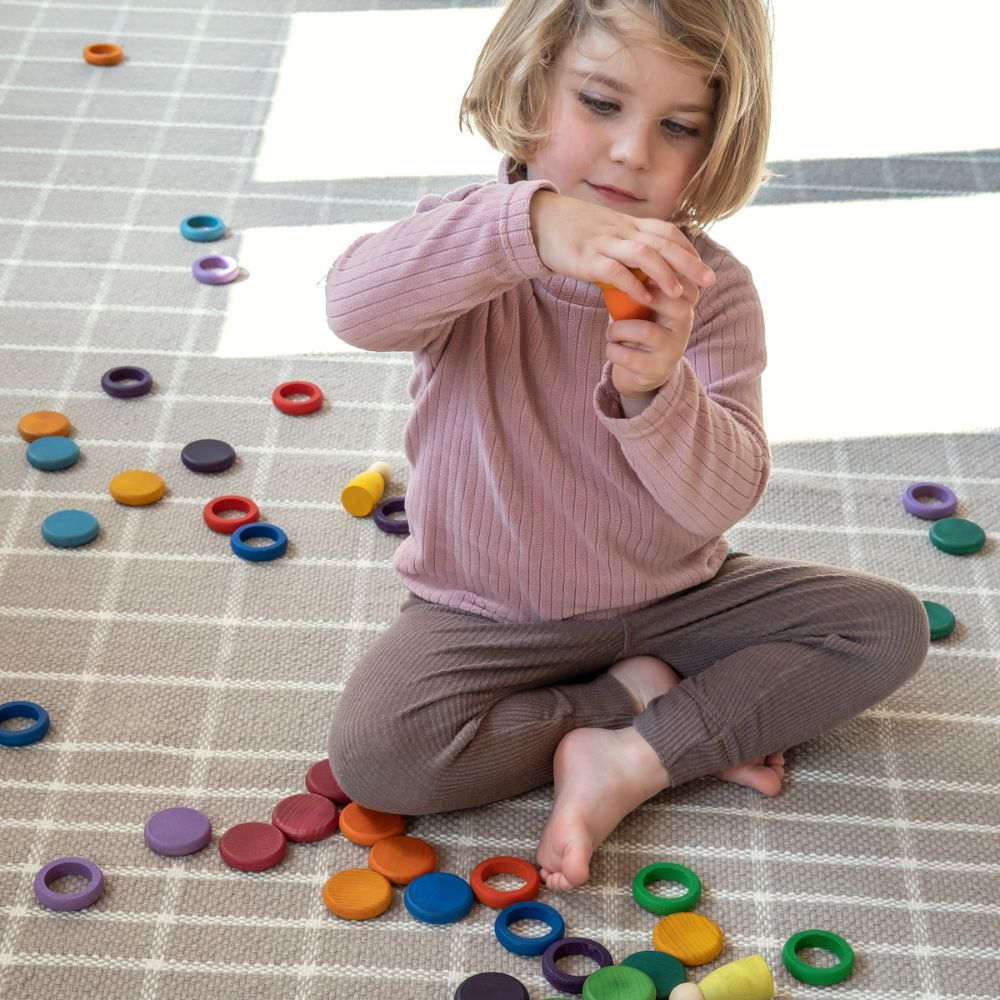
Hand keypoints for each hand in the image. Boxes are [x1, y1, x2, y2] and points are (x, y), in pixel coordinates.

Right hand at [529, 190, 713, 303]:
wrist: (537, 221)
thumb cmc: (571, 229)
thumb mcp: (604, 230)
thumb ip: (624, 243)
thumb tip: (643, 261)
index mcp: (627, 223)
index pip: (667, 232)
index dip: (688, 250)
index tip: (703, 269)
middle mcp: (620, 230)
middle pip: (663, 243)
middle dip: (689, 263)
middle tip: (709, 282)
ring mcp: (603, 243)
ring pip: (643, 254)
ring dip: (664, 274)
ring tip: (679, 295)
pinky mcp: (585, 258)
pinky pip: (614, 270)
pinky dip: (632, 285)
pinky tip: (644, 301)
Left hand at [608, 275, 700, 407]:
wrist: (641, 370)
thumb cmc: (640, 325)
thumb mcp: (644, 300)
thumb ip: (640, 278)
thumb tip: (621, 249)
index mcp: (684, 301)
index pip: (682, 277)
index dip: (658, 270)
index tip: (636, 269)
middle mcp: (685, 323)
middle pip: (672, 298)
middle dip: (639, 296)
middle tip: (621, 302)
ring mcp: (673, 348)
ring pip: (645, 330)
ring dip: (618, 329)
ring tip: (612, 332)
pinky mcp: (657, 370)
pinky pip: (630, 357)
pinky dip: (613, 351)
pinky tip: (612, 348)